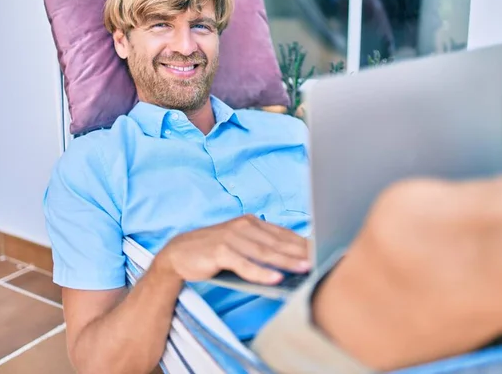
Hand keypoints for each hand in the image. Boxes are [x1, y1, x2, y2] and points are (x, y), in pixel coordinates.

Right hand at [157, 214, 310, 284]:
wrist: (179, 253)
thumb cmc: (215, 252)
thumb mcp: (241, 246)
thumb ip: (262, 250)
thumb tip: (291, 263)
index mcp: (251, 222)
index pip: (283, 234)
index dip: (303, 244)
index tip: (322, 252)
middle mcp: (244, 226)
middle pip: (278, 242)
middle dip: (301, 252)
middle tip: (320, 261)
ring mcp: (232, 237)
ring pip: (265, 252)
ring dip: (286, 261)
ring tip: (305, 268)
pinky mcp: (220, 250)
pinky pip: (244, 264)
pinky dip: (260, 272)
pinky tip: (275, 278)